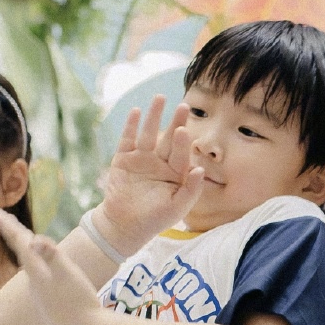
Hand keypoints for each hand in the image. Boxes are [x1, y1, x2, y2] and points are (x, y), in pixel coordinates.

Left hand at [0, 210, 104, 324]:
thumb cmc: (79, 303)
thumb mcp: (68, 274)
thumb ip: (52, 255)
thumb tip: (34, 241)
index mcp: (37, 272)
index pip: (20, 243)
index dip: (7, 226)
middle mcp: (36, 284)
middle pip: (23, 254)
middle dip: (14, 236)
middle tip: (3, 221)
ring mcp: (44, 297)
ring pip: (32, 268)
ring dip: (27, 252)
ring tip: (23, 241)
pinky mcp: (54, 307)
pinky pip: (42, 281)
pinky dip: (40, 269)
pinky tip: (45, 274)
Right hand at [96, 96, 204, 248]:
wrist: (124, 226)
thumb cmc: (154, 219)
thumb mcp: (177, 208)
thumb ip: (191, 189)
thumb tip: (201, 169)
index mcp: (176, 172)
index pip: (181, 154)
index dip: (183, 142)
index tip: (183, 130)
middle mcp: (160, 162)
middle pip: (169, 138)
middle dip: (176, 122)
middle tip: (184, 106)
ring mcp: (142, 158)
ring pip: (149, 133)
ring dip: (154, 115)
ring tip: (160, 98)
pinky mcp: (123, 158)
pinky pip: (128, 139)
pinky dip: (131, 125)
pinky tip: (136, 111)